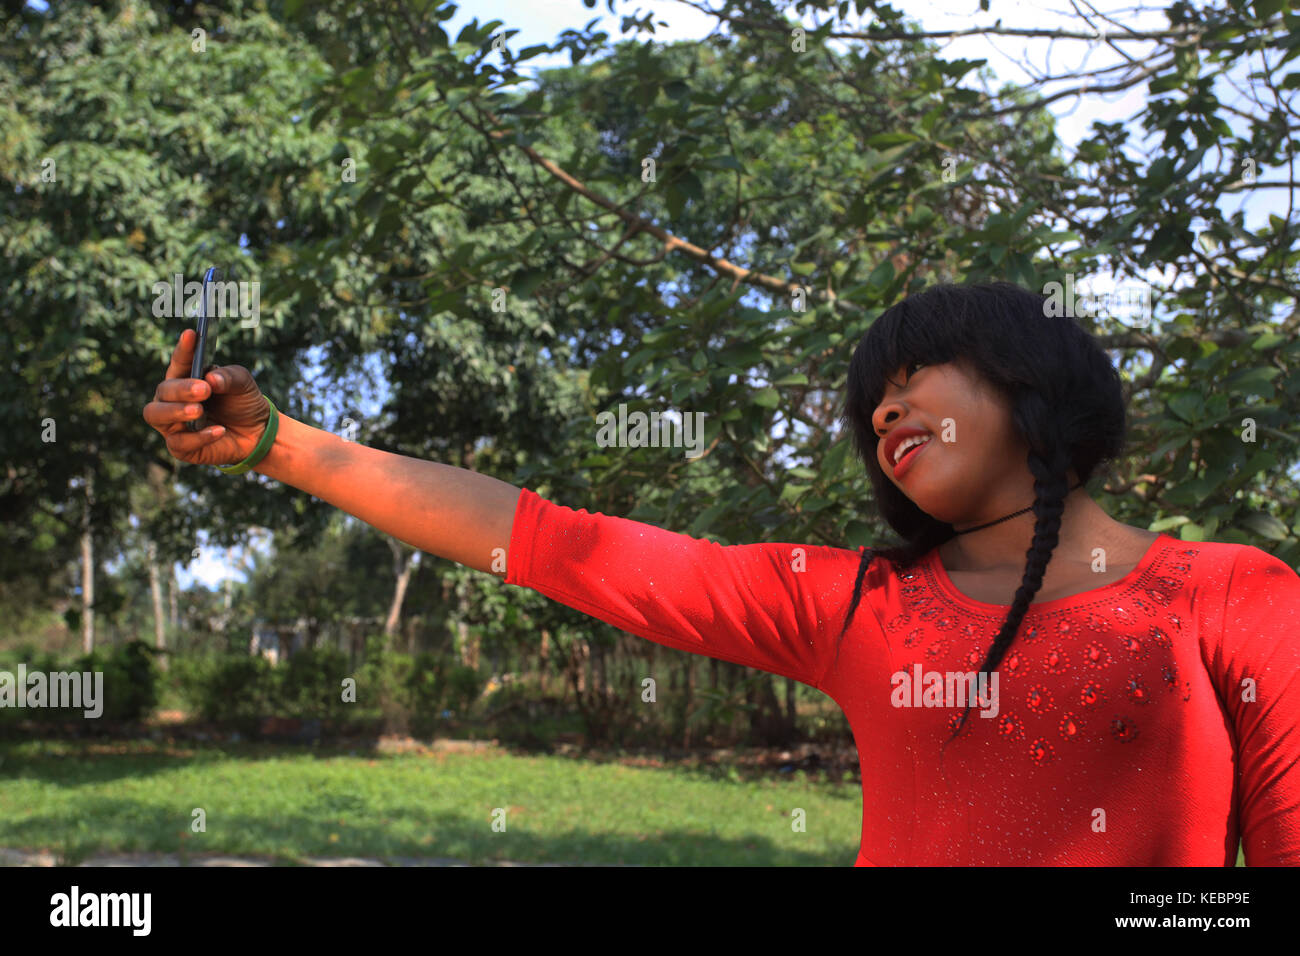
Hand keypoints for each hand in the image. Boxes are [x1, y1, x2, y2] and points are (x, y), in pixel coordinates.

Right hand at [143, 329, 271, 466]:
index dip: (183, 349)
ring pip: (156, 414)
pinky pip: (179, 442)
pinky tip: (218, 430)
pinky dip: (199, 436)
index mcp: (185, 377)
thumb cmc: (243, 402)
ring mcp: (172, 423)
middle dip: (181, 389)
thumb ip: (229, 377)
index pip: (179, 361)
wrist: (258, 433)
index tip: (191, 334)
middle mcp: (171, 399)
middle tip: (203, 389)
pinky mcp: (181, 446)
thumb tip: (211, 379)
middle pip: (163, 391)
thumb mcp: (243, 384)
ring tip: (198, 410)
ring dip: (176, 411)